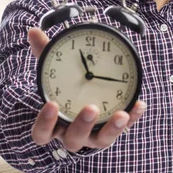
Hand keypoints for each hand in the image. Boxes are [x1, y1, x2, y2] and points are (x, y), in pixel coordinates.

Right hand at [28, 27, 147, 151]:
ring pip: (101, 141)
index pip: (42, 133)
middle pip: (73, 140)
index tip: (51, 103)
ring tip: (121, 113)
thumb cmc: (67, 86)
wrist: (88, 96)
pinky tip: (139, 104)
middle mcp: (73, 134)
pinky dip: (133, 117)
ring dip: (112, 128)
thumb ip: (45, 53)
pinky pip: (126, 128)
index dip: (44, 123)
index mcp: (55, 123)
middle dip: (83, 124)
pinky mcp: (114, 129)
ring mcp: (95, 135)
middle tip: (91, 108)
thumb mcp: (56, 71)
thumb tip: (33, 31)